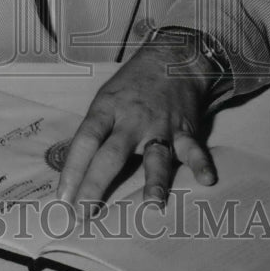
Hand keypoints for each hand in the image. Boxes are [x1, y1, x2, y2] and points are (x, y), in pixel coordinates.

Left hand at [57, 42, 217, 213]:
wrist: (171, 58)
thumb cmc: (131, 86)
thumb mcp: (105, 100)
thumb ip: (95, 133)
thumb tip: (75, 173)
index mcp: (106, 109)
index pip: (85, 140)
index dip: (72, 169)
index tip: (62, 198)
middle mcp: (131, 120)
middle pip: (111, 154)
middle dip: (96, 184)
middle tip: (84, 213)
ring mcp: (160, 126)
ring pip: (156, 155)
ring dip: (154, 180)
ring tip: (152, 204)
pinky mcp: (185, 130)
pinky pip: (194, 150)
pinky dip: (201, 164)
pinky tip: (207, 179)